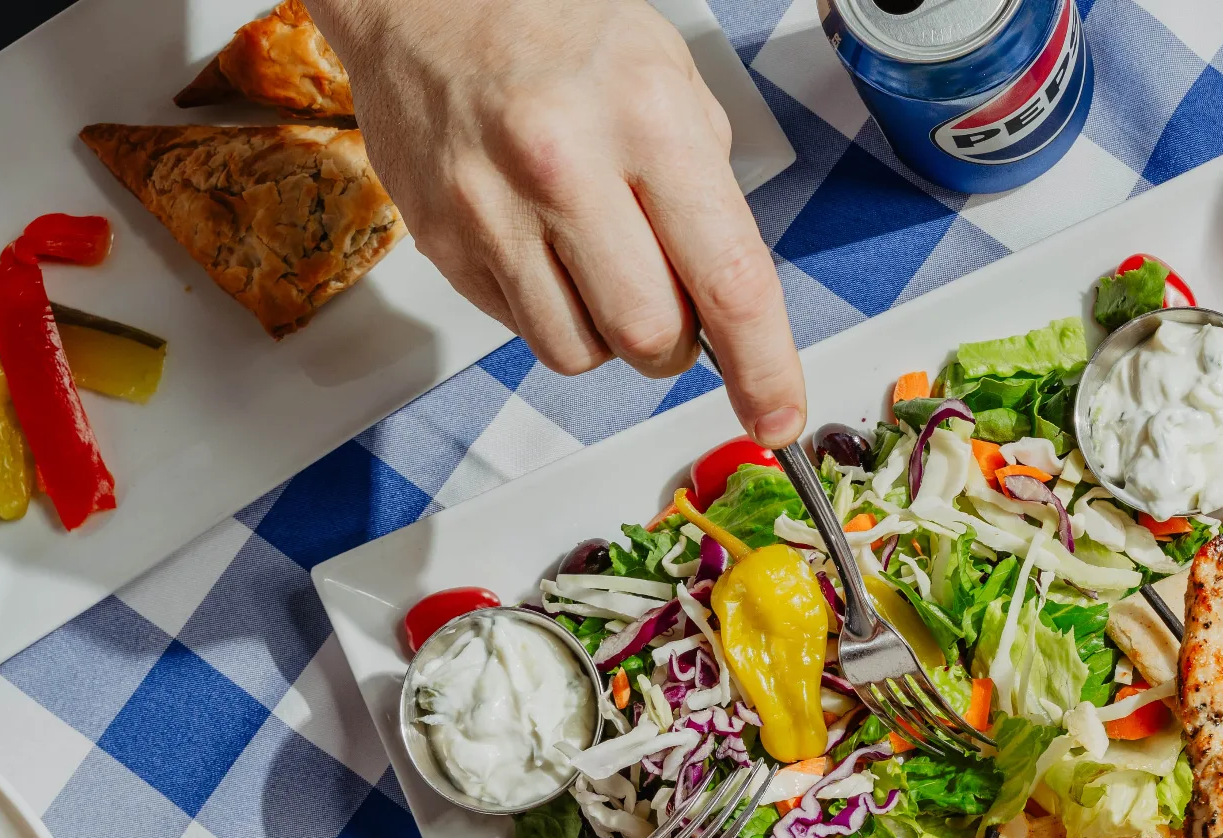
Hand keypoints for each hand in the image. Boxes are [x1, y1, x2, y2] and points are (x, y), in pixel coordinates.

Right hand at [310, 0, 804, 442]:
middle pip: (650, 335)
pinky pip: (520, 329)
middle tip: (667, 296)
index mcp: (645, 116)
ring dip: (606, 333)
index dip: (764, 367)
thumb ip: (706, 184)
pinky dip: (549, 310)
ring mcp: (493, 208)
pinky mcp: (445, 241)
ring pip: (580, 351)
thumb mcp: (665, 73)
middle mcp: (564, 163)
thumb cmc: (553, 25)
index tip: (777, 414)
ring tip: (596, 261)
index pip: (728, 279)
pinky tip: (543, 245)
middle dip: (674, 341)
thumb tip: (730, 293)